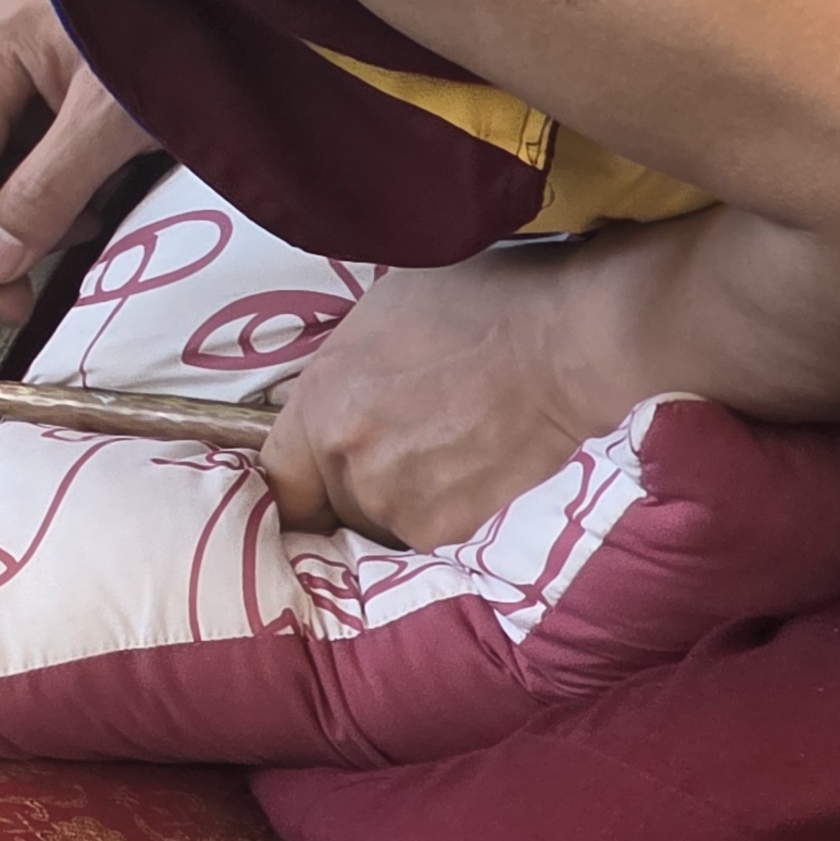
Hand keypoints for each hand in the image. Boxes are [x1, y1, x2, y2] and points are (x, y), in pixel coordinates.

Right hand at [0, 0, 157, 330]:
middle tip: (3, 311)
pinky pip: (38, 168)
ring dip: (20, 229)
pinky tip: (85, 215)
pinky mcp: (66, 99)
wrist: (258, 0)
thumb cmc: (189, 38)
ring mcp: (31, 79)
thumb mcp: (116, 121)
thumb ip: (48, 192)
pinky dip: (54, 207)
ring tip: (60, 254)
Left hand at [260, 254, 601, 547]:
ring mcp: (393, 500)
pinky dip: (441, 510)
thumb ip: (338, 379)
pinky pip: (423, 532)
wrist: (563, 342)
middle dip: (354, 485)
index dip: (296, 481)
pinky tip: (470, 471)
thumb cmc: (473, 308)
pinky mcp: (446, 526)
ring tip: (443, 457)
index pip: (276, 475)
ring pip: (376, 522)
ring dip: (398, 502)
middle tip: (401, 453)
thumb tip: (330, 406)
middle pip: (328, 503)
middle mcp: (343, 459)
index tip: (314, 480)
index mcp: (318, 404)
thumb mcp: (373, 322)